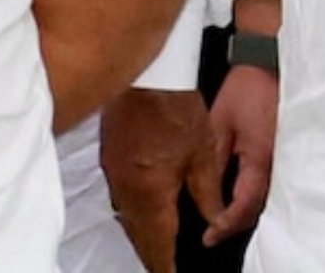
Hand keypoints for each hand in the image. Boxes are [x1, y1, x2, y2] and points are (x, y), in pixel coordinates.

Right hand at [100, 87, 221, 272]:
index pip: (157, 246)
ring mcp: (113, 173)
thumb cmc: (178, 106)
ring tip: (159, 247)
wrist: (149, 70)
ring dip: (142, 234)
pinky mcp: (109, 157)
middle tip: (166, 266)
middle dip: (153, 255)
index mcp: (150, 193)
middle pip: (138, 237)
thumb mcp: (203, 153)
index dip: (165, 266)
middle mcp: (125, 189)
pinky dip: (133, 211)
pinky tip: (145, 211)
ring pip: (126, 218)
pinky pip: (119, 197)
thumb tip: (216, 223)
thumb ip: (208, 194)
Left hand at [203, 65, 277, 245]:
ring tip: (224, 219)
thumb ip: (214, 160)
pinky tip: (242, 197)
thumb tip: (204, 192)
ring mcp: (285, 159)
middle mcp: (278, 164)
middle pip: (258, 209)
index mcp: (260, 157)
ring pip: (267, 199)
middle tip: (214, 232)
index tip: (209, 235)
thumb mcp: (220, 123)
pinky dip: (256, 196)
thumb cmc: (247, 88)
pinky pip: (273, 184)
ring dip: (246, 212)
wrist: (269, 64)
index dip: (225, 225)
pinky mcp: (287, 152)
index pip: (244, 205)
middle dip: (235, 224)